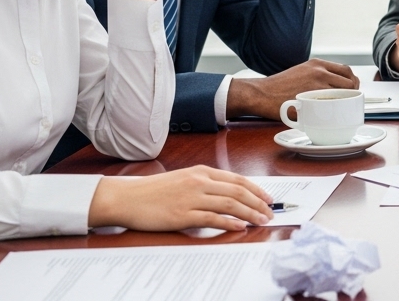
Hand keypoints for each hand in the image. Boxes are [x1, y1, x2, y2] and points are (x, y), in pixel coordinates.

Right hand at [88, 165, 272, 231]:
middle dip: (258, 203)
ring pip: (230, 205)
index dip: (256, 190)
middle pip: (238, 192)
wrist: (127, 197)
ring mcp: (191, 198)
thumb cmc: (153, 191)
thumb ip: (206, 184)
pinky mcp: (183, 215)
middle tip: (270, 213)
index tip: (268, 199)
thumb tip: (230, 194)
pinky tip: (240, 227)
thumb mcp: (184, 179)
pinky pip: (212, 219)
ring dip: (250, 213)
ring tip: (261, 221)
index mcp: (201, 172)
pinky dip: (229, 223)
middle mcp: (199, 182)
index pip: (237, 180)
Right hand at [227, 58, 358, 119]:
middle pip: (349, 80)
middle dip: (354, 92)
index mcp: (317, 64)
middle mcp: (320, 71)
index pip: (345, 70)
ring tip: (344, 109)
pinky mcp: (311, 98)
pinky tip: (335, 114)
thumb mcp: (301, 73)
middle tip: (351, 102)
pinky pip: (334, 103)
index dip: (352, 81)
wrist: (260, 93)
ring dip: (348, 101)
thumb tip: (334, 89)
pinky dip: (338, 108)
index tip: (353, 90)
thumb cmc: (279, 88)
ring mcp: (317, 84)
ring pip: (345, 92)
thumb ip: (317, 78)